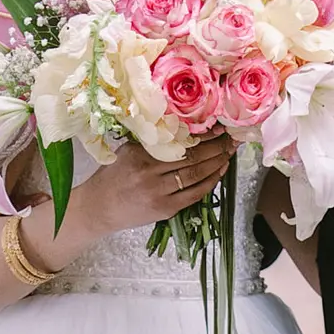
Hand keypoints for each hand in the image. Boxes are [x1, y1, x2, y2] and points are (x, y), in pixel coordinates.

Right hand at [32, 135, 233, 253]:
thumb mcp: (128, 149)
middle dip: (217, 146)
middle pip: (192, 157)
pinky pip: (193, 195)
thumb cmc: (114, 174)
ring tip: (230, 151)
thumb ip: (152, 138)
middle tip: (233, 136)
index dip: (203, 133)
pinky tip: (221, 171)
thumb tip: (184, 122)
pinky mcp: (164, 210)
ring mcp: (159, 194)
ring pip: (196, 175)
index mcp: (141, 153)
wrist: (99, 207)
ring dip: (218, 162)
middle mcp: (151, 173)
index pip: (180, 141)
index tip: (219, 124)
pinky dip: (210, 182)